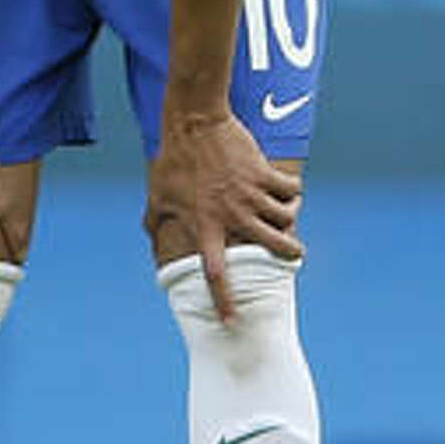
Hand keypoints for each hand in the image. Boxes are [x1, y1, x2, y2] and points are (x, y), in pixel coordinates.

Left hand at [145, 113, 302, 320]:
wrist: (195, 123)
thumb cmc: (173, 160)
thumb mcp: (157, 196)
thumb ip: (156, 224)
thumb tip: (153, 244)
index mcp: (205, 226)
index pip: (215, 273)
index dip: (224, 300)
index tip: (233, 321)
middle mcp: (233, 215)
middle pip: (275, 247)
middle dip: (289, 254)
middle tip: (291, 251)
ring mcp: (251, 194)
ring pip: (287, 218)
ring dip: (289, 217)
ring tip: (283, 213)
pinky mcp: (264, 173)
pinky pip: (291, 189)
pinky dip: (292, 190)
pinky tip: (284, 186)